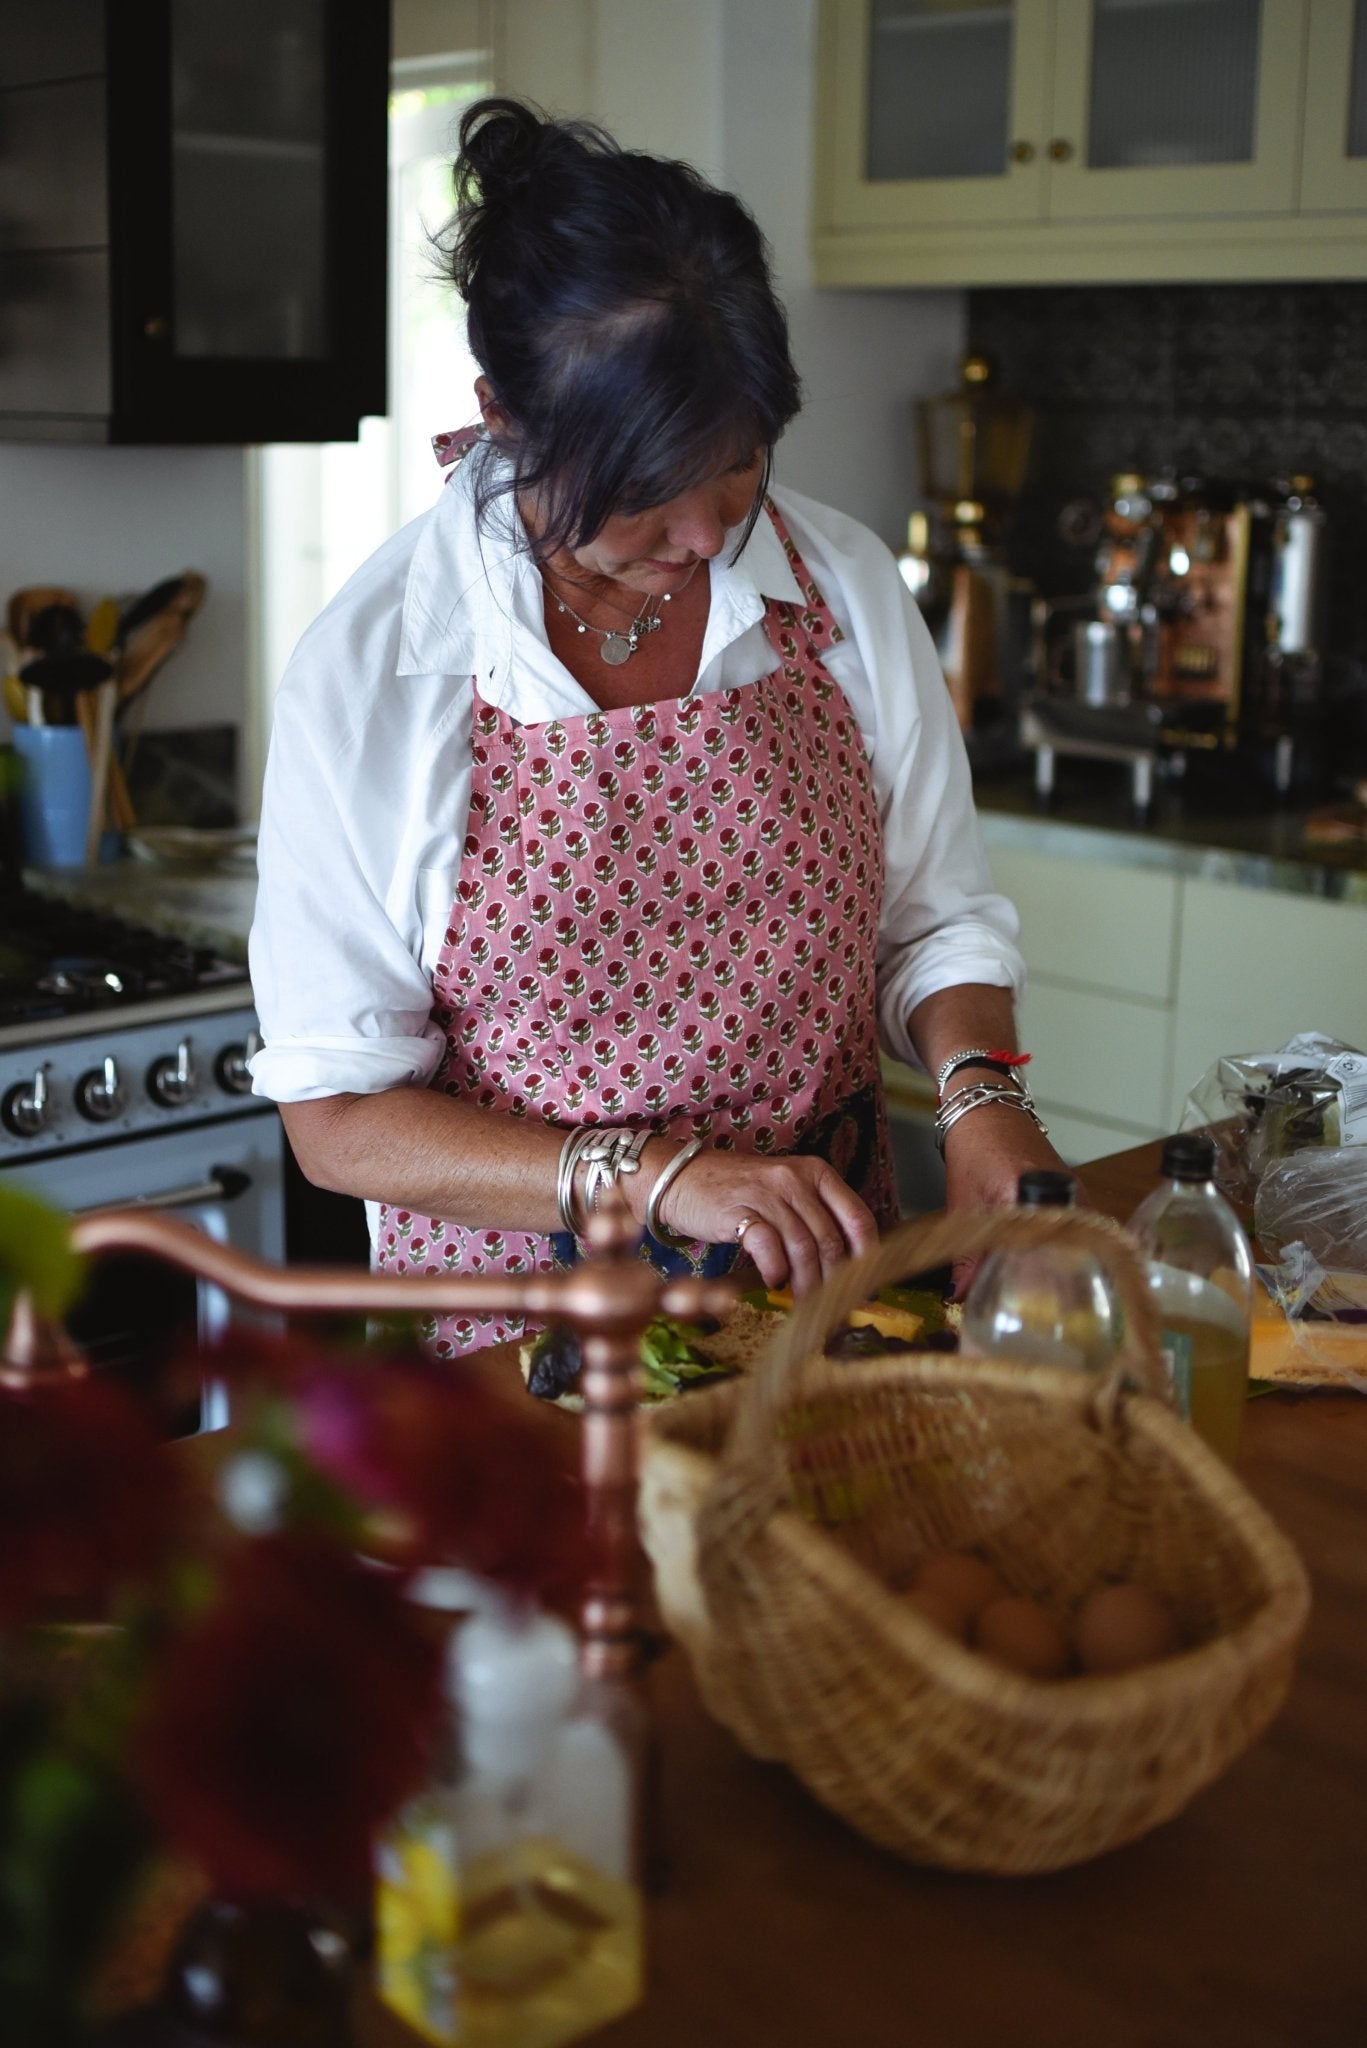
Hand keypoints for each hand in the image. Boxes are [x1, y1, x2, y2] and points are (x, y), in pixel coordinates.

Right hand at [651, 1146, 878, 1298]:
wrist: (682, 1177)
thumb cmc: (739, 1191)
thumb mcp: (785, 1193)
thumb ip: (815, 1218)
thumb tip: (845, 1266)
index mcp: (816, 1173)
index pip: (858, 1217)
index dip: (867, 1255)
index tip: (866, 1284)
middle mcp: (796, 1180)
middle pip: (831, 1239)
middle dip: (835, 1280)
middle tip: (832, 1304)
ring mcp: (767, 1193)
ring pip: (803, 1248)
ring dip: (806, 1283)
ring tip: (804, 1302)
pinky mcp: (739, 1210)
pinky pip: (769, 1246)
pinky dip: (776, 1270)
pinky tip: (774, 1281)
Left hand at [940, 1101, 1083, 1298]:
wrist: (989, 1110)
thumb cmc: (974, 1150)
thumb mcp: (963, 1205)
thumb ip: (965, 1256)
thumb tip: (958, 1299)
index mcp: (1025, 1196)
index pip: (1043, 1258)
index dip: (1042, 1292)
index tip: (1034, 1317)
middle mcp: (1060, 1195)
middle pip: (1073, 1259)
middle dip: (1064, 1292)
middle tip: (1049, 1319)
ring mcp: (1076, 1195)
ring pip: (1083, 1247)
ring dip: (1070, 1273)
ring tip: (1055, 1304)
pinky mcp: (1079, 1195)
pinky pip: (1082, 1233)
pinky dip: (1072, 1254)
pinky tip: (1059, 1273)